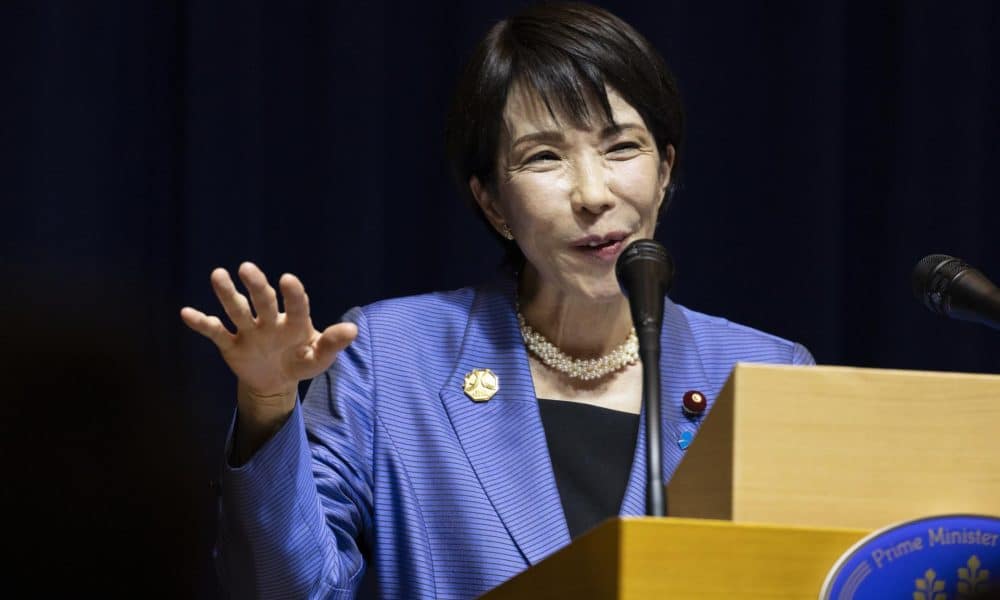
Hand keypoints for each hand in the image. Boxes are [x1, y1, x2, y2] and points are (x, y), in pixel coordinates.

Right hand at [180, 262, 356, 427]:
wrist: (276, 381)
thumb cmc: (301, 362)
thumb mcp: (319, 358)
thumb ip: (332, 344)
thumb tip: (353, 330)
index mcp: (295, 322)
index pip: (296, 305)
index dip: (293, 294)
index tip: (287, 279)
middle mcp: (270, 321)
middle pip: (262, 301)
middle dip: (256, 285)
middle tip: (248, 268)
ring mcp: (249, 331)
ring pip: (237, 309)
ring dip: (227, 293)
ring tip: (218, 274)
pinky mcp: (231, 344)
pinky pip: (215, 332)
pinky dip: (201, 323)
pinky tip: (186, 313)